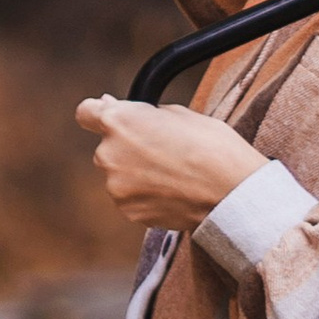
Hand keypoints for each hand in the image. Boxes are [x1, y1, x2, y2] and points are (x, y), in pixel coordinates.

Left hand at [78, 97, 266, 229]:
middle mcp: (109, 154)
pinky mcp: (128, 211)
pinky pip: (130, 198)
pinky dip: (145, 195)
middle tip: (161, 149)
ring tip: (172, 173)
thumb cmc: (211, 145)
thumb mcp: (177, 113)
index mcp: (119, 121)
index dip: (99, 113)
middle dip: (126, 146)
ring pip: (118, 174)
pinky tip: (172, 191)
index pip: (86, 112)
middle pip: (107, 146)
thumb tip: (114, 108)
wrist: (232, 191)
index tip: (112, 118)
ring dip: (136, 172)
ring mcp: (116, 186)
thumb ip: (141, 113)